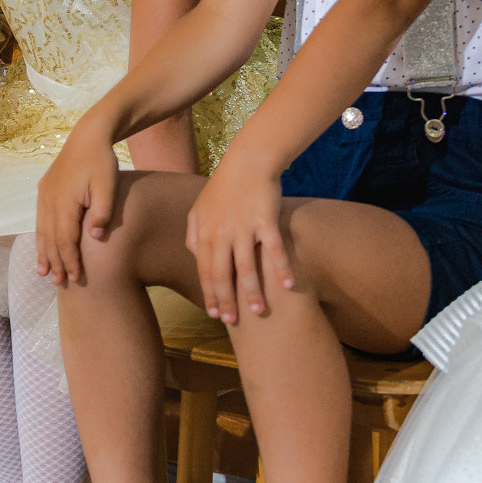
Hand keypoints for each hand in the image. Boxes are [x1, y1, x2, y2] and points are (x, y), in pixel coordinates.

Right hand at [35, 118, 121, 285]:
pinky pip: (40, 220)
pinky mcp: (44, 190)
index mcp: (64, 201)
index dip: (70, 260)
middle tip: (60, 284)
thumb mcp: (108, 186)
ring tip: (44, 273)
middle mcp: (49, 200)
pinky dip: (40, 237)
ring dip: (44, 253)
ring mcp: (44, 195)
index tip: (77, 278)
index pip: (65, 239)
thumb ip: (103, 211)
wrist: (88, 136)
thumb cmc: (102, 161)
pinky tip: (41, 247)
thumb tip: (95, 237)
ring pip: (42, 231)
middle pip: (51, 239)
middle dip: (55, 262)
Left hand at [183, 151, 290, 324]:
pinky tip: (288, 285)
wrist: (248, 160)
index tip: (214, 314)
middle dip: (226, 300)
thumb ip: (194, 232)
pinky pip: (273, 249)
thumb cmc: (225, 185)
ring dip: (252, 292)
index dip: (209, 293)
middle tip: (233, 321)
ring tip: (259, 312)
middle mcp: (221, 231)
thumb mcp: (200, 207)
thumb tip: (193, 255)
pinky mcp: (265, 220)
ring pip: (245, 267)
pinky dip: (281, 268)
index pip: (204, 270)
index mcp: (204, 231)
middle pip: (221, 274)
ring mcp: (243, 226)